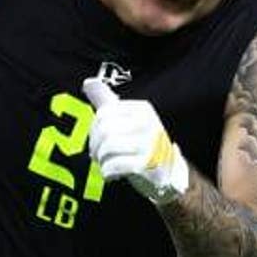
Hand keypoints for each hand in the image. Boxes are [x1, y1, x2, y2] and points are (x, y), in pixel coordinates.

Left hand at [82, 77, 189, 205]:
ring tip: (106, 165)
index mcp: (141, 109)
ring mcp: (149, 144)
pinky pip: (115, 165)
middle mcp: (147, 123)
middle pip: (105, 130)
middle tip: (98, 156)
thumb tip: (88, 82)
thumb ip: (107, 101)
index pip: (104, 113)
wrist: (168, 172)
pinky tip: (112, 174)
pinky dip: (107, 172)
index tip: (98, 142)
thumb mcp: (127, 120)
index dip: (94, 131)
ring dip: (101, 160)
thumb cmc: (142, 145)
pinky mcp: (147, 164)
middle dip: (95, 147)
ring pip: (108, 147)